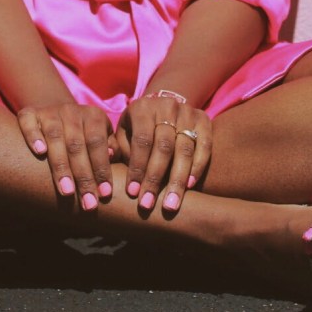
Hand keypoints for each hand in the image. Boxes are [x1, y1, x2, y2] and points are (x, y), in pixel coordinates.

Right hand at [17, 102, 114, 210]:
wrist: (54, 110)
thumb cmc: (83, 134)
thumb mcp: (101, 135)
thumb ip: (109, 147)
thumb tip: (112, 156)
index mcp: (93, 116)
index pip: (98, 143)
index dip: (101, 168)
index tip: (105, 194)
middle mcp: (71, 111)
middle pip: (77, 145)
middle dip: (83, 177)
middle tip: (87, 204)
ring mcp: (49, 112)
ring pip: (55, 137)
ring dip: (61, 166)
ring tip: (67, 192)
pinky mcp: (29, 113)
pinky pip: (29, 122)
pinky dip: (34, 136)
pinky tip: (39, 153)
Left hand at [115, 94, 211, 215]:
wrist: (164, 108)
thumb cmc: (138, 128)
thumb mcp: (124, 132)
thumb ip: (117, 147)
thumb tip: (107, 163)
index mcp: (142, 108)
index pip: (141, 141)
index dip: (137, 167)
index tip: (132, 193)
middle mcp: (166, 106)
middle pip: (163, 147)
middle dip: (155, 178)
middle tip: (149, 205)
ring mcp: (187, 112)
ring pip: (184, 149)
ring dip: (177, 179)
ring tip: (170, 204)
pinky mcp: (203, 119)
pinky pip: (204, 146)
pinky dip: (198, 167)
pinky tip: (190, 186)